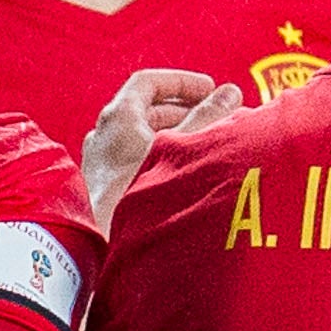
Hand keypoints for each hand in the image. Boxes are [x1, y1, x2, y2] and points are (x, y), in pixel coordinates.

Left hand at [83, 66, 237, 228]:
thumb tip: (230, 93)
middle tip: (215, 119)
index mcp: (118, 118)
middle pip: (145, 111)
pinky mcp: (105, 192)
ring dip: (175, 137)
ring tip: (205, 148)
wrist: (113, 248)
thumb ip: (209, 117)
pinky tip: (185, 176)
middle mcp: (103, 137)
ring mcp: (100, 165)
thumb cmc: (145, 195)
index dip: (181, 82)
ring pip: (141, 139)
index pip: (147, 83)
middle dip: (184, 111)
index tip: (210, 89)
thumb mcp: (185, 148)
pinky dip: (161, 159)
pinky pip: (135, 163)